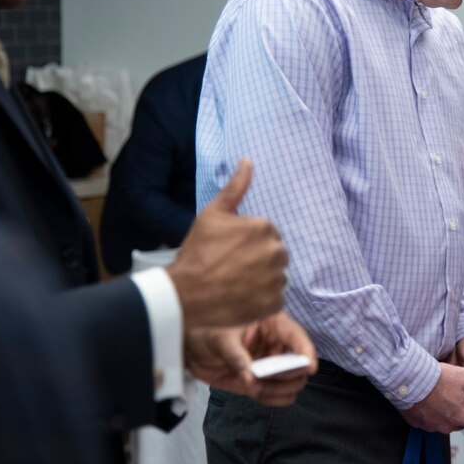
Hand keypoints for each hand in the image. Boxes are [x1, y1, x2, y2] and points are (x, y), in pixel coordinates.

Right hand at [166, 158, 287, 328]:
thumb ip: (235, 188)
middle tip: (233, 269)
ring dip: (263, 280)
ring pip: (277, 277)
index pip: (268, 234)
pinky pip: (276, 299)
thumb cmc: (198, 252)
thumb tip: (248, 160)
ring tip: (237, 284)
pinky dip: (263, 300)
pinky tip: (242, 298)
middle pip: (275, 255)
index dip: (249, 243)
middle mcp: (276, 251)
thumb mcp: (212, 214)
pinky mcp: (274, 303)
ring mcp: (276, 279)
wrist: (186, 294)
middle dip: (259, 260)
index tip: (230, 252)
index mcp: (264, 227)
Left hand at [186, 311, 316, 405]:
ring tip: (254, 387)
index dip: (307, 352)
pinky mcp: (262, 381)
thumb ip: (236, 357)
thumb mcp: (219, 338)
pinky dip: (271, 398)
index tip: (309, 367)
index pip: (297, 337)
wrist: (190, 347)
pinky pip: (278, 396)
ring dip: (278, 390)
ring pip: (292, 384)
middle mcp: (277, 345)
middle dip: (287, 376)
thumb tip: (251, 377)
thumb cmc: (206, 331)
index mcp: (272, 324)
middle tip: (264, 378)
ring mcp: (271, 365)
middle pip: (299, 365)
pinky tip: (255, 392)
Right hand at [398, 363, 463, 433]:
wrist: (410, 379)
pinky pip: (427, 420)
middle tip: (450, 390)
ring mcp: (431, 427)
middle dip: (457, 408)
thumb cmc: (440, 377)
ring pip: (442, 420)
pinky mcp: (418, 424)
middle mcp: (448, 427)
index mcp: (462, 417)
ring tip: (436, 393)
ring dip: (442, 411)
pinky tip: (425, 398)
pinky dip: (428, 412)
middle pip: (458, 419)